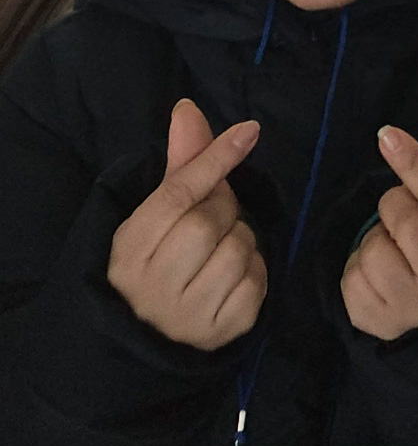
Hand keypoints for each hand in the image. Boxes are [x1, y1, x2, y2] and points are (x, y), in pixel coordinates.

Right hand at [107, 100, 266, 350]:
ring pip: (238, 248)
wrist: (147, 337)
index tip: (249, 130)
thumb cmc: (154, 262)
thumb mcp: (156, 214)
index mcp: (131, 246)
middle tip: (213, 219)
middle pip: (210, 220)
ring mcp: (187, 314)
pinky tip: (230, 278)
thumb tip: (187, 108)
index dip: (215, 159)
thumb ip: (181, 163)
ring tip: (218, 251)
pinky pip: (257, 282)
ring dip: (241, 240)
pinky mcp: (221, 333)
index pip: (178, 193)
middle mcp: (154, 284)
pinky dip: (254, 271)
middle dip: (222, 209)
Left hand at [341, 120, 417, 341]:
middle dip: (395, 208)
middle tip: (403, 220)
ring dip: (375, 242)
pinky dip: (357, 272)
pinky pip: (352, 280)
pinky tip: (378, 278)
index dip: (413, 162)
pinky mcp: (380, 325)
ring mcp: (414, 308)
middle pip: (403, 217)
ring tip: (394, 253)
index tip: (386, 135)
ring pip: (373, 250)